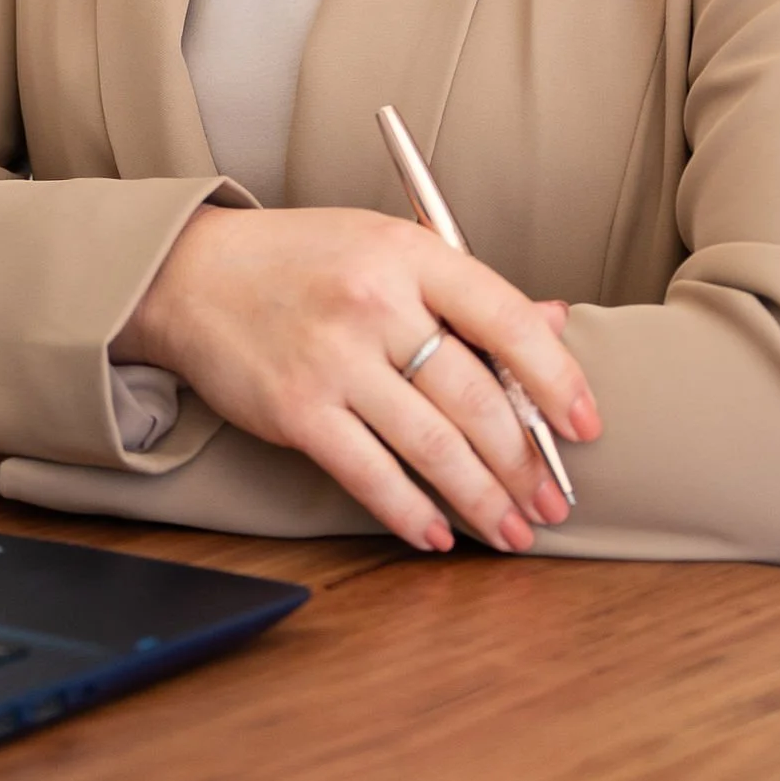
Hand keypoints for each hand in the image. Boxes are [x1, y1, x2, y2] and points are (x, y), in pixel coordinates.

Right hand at [113, 206, 600, 555]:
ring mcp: (335, 360)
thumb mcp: (387, 246)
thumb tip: (552, 324)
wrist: (193, 274)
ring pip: (433, 446)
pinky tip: (438, 534)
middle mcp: (376, 303)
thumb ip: (465, 289)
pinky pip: (371, 475)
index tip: (586, 426)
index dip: (557, 378)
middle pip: (475, 398)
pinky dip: (411, 513)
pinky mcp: (298, 411)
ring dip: (483, 500)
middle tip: (554, 503)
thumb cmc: (302, 259)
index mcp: (409, 252)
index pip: (505, 318)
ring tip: (513, 531)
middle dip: (525, 463)